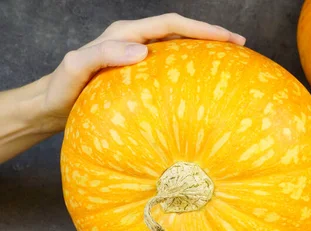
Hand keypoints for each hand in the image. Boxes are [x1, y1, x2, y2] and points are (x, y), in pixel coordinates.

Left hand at [39, 13, 245, 133]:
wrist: (51, 107)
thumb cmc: (62, 91)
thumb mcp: (75, 69)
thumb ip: (103, 55)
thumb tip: (142, 51)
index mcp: (124, 34)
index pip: (171, 23)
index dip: (202, 28)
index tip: (229, 39)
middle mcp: (133, 40)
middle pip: (180, 30)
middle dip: (211, 35)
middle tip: (240, 46)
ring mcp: (136, 56)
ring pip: (177, 47)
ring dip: (203, 51)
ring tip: (228, 62)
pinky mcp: (138, 74)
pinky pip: (170, 67)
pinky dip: (190, 69)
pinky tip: (202, 87)